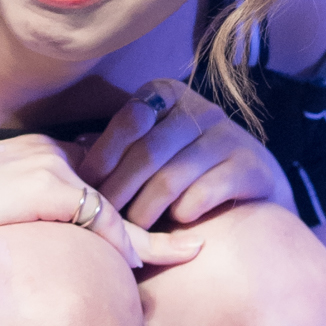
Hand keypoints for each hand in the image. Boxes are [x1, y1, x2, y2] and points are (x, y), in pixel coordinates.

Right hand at [0, 133, 203, 272]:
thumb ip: (17, 212)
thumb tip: (31, 238)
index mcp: (31, 150)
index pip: (95, 167)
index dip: (127, 193)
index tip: (154, 216)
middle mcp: (46, 149)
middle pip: (118, 178)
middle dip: (154, 203)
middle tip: (189, 234)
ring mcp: (50, 164)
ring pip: (118, 201)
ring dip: (149, 230)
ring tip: (182, 249)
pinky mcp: (52, 186)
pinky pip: (103, 218)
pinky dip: (124, 241)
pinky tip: (136, 263)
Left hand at [76, 80, 294, 227]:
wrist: (250, 182)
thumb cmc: (184, 164)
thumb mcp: (150, 144)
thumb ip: (118, 144)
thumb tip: (75, 147)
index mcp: (168, 95)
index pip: (129, 119)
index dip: (103, 154)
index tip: (84, 184)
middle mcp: (200, 109)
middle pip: (147, 152)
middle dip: (119, 190)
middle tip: (102, 217)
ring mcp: (228, 136)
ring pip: (172, 178)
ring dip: (145, 209)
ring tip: (132, 230)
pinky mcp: (250, 165)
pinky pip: (203, 193)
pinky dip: (182, 212)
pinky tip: (174, 222)